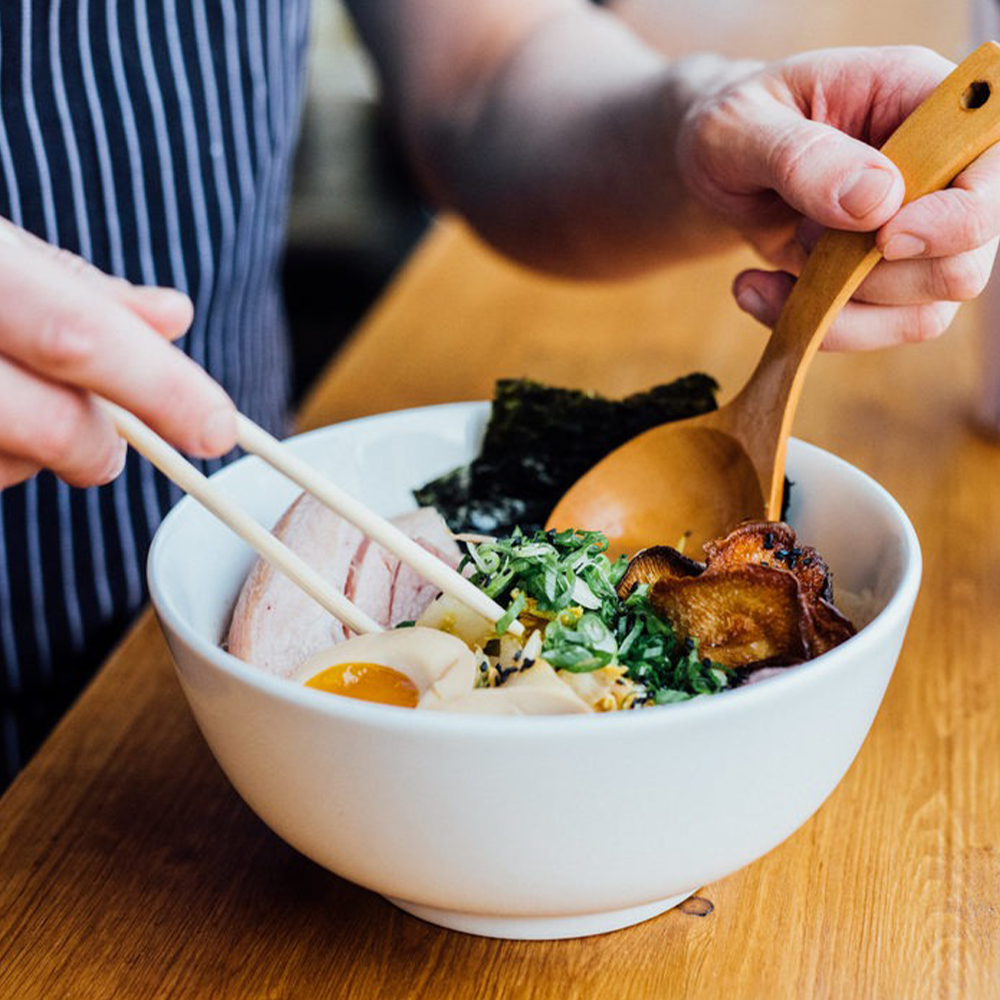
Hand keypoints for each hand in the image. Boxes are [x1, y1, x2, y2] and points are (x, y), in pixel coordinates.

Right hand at [0, 220, 236, 489]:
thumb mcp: (3, 253)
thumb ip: (83, 290)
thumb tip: (175, 317)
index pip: (79, 337)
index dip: (161, 389)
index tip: (216, 429)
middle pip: (55, 427)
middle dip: (98, 448)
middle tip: (103, 443)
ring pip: (10, 466)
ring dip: (35, 454)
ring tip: (11, 399)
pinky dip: (2, 456)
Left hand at [675, 46, 999, 349]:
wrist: (713, 167)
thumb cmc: (731, 128)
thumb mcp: (738, 127)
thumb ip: (802, 157)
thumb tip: (878, 200)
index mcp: (920, 99)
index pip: (990, 167)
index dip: (954, 219)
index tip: (883, 237)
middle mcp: (940, 171)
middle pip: (965, 262)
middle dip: (874, 275)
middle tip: (800, 232)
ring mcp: (919, 234)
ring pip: (922, 314)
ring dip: (838, 308)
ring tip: (771, 265)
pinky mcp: (885, 283)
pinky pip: (872, 330)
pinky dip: (813, 325)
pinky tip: (758, 292)